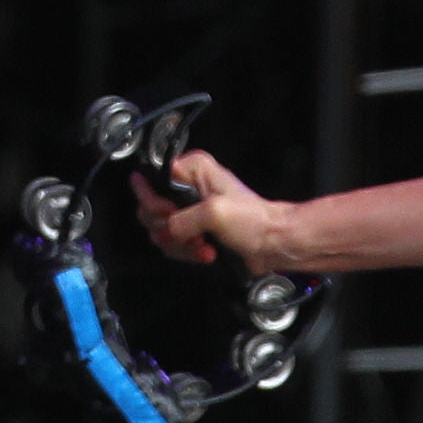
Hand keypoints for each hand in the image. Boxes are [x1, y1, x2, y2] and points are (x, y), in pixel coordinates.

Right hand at [133, 148, 294, 273]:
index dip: (153, 202)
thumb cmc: (254, 221)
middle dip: (169, 229)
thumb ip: (181, 219)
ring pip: (161, 231)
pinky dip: (188, 252)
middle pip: (150, 209)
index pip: (150, 179)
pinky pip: (173, 244)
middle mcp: (187, 185)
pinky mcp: (193, 229)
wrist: (272, 243)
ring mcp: (189, 210)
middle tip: (190, 233)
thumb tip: (164, 229)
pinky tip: (207, 252)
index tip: (168, 216)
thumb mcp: (215, 213)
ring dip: (181, 245)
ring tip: (204, 245)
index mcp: (193, 169)